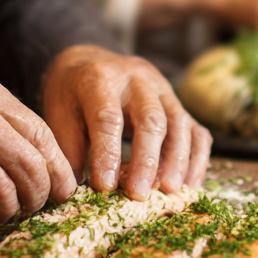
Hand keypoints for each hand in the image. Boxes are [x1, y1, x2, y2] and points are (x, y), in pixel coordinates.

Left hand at [43, 45, 210, 200]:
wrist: (90, 62)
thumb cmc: (72, 95)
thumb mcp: (60, 115)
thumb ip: (70, 150)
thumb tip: (76, 193)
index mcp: (100, 78)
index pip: (108, 118)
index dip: (108, 153)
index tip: (105, 187)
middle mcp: (137, 78)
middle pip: (151, 119)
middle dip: (147, 160)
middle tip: (139, 194)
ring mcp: (163, 88)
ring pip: (179, 122)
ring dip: (177, 160)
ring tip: (170, 191)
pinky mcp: (178, 103)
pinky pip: (197, 130)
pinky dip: (196, 159)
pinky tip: (189, 185)